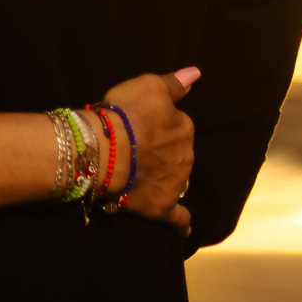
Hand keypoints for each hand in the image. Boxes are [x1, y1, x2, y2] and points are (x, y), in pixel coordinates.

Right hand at [100, 67, 197, 232]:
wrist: (105, 149)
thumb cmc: (124, 112)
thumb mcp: (149, 85)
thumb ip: (175, 82)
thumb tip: (197, 74)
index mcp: (184, 127)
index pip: (178, 124)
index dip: (160, 125)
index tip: (144, 124)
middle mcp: (186, 156)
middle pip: (178, 153)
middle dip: (165, 151)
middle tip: (140, 148)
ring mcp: (175, 184)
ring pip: (177, 179)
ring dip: (168, 177)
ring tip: (147, 175)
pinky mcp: (162, 207)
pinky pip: (177, 217)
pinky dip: (182, 222)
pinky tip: (184, 227)